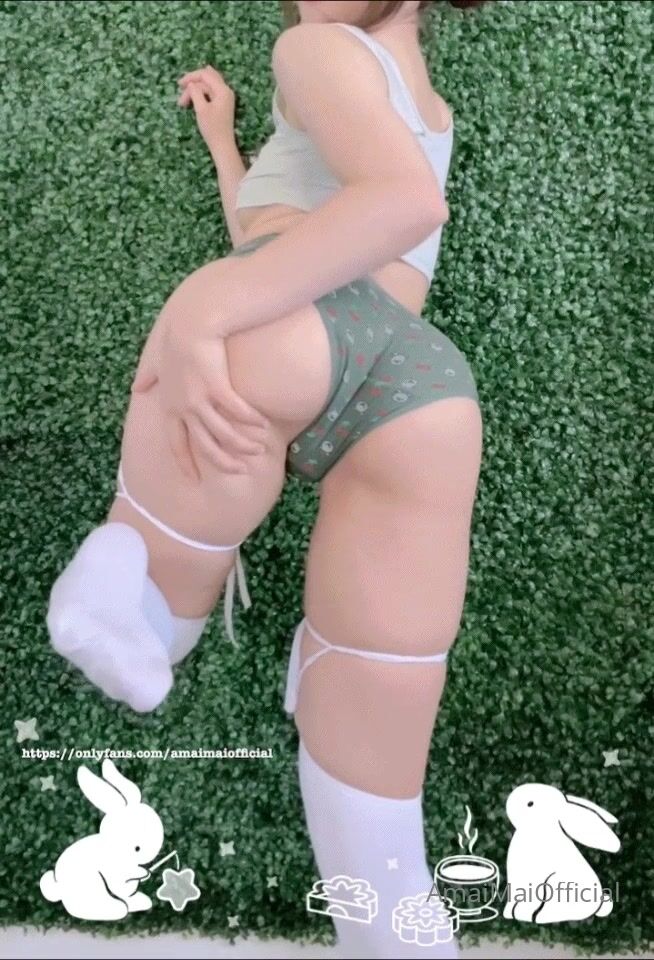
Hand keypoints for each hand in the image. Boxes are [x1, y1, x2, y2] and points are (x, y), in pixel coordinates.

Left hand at [131, 287, 270, 483]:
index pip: (176, 443)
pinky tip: (263, 425)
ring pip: (223, 433)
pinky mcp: (217, 387)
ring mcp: (200, 398)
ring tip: (259, 450)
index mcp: (169, 405)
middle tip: (239, 471)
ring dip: (242, 444)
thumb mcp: (155, 358)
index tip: (194, 479)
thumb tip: (136, 387)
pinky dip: (250, 420)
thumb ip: (148, 375)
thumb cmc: (174, 335)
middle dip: (222, 461)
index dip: (185, 462)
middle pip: (203, 445)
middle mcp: (183, 407)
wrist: (192, 320)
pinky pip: (237, 411)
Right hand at [177, 65, 235, 149]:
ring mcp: (225, 97)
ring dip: (196, 88)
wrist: (222, 145)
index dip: (191, 77)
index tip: (178, 85)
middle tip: (180, 88)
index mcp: (223, 90)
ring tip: (184, 99)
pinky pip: (211, 91)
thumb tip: (191, 84)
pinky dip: (202, 92)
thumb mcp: (201, 109)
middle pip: (208, 77)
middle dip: (193, 81)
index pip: (205, 75)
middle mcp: (226, 90)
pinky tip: (197, 87)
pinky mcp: (222, 104)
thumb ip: (195, 92)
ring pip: (209, 85)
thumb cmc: (212, 128)